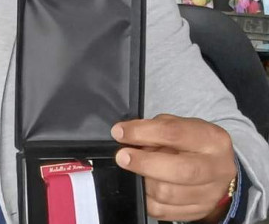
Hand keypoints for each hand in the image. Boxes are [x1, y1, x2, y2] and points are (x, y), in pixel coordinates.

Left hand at [112, 114, 236, 222]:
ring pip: (167, 194)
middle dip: (144, 163)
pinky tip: (142, 186)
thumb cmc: (194, 144)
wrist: (217, 170)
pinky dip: (145, 198)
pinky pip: (162, 210)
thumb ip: (155, 128)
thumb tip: (125, 135)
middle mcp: (216, 168)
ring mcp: (210, 193)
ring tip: (136, 171)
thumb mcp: (180, 126)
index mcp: (212, 139)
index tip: (120, 132)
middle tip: (122, 157)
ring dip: (143, 181)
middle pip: (179, 171)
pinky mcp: (198, 211)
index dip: (142, 132)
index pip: (174, 133)